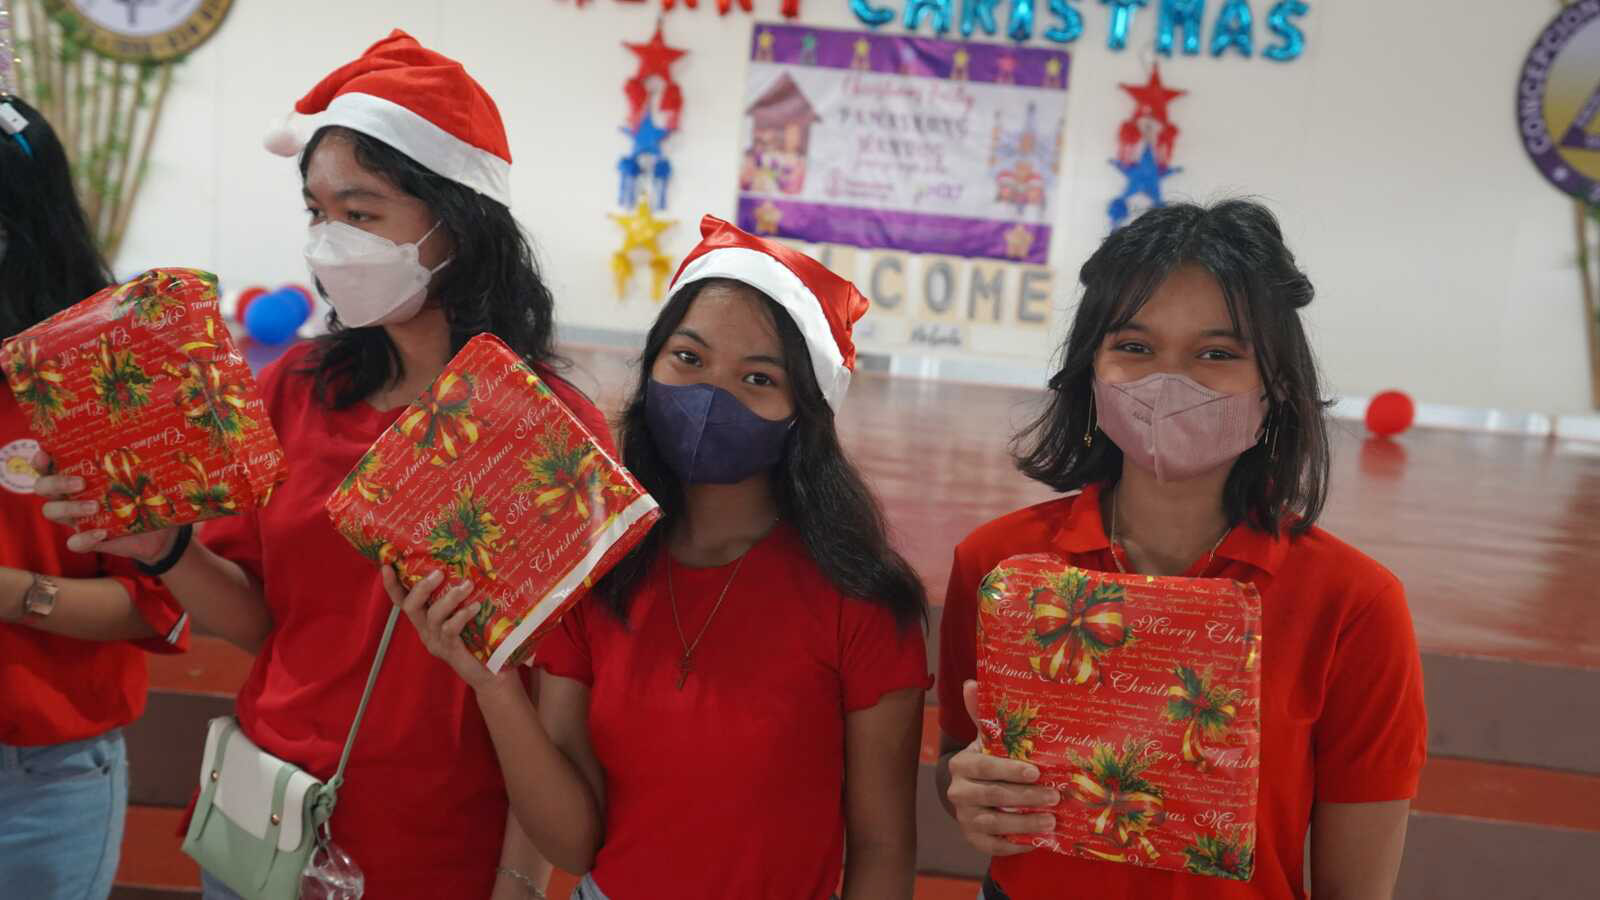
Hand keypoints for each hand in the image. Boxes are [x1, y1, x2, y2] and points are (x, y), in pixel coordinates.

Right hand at [31, 450, 179, 563]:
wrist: (158, 533)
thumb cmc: (144, 495)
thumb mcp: (141, 476)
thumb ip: (138, 462)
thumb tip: (157, 441)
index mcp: (78, 475)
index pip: (49, 465)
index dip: (41, 460)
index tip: (44, 455)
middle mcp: (70, 495)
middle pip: (42, 487)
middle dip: (56, 483)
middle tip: (80, 483)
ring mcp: (76, 518)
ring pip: (51, 512)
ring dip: (69, 508)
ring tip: (94, 506)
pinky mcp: (87, 540)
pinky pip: (73, 542)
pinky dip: (84, 538)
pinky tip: (102, 533)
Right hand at [383, 566, 510, 693]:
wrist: (492, 674)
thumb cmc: (481, 638)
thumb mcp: (466, 613)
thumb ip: (460, 595)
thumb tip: (467, 567)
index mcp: (425, 619)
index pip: (402, 600)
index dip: (392, 585)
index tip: (388, 566)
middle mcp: (426, 629)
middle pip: (410, 606)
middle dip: (421, 587)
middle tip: (439, 572)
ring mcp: (436, 641)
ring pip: (433, 615)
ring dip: (450, 597)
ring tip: (467, 585)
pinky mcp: (450, 650)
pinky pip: (450, 629)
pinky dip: (461, 615)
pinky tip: (475, 606)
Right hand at [945, 679, 1057, 856]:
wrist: (975, 793)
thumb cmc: (990, 761)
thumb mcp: (988, 739)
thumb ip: (983, 715)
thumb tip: (971, 682)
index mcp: (961, 764)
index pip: (984, 767)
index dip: (1009, 769)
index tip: (1037, 771)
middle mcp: (958, 792)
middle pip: (992, 796)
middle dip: (1026, 797)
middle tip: (1056, 796)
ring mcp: (965, 818)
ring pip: (994, 823)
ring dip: (1025, 822)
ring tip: (1052, 821)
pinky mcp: (974, 839)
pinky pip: (994, 845)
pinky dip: (1016, 843)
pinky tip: (1038, 839)